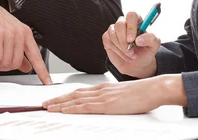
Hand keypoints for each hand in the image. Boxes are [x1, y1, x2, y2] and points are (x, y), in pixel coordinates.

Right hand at [0, 0, 51, 84]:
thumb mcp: (9, 34)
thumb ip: (19, 51)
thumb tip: (27, 67)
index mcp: (25, 32)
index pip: (36, 56)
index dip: (42, 71)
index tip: (47, 82)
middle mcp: (19, 33)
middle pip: (16, 64)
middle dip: (4, 66)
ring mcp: (9, 33)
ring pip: (6, 62)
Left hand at [42, 75, 185, 113]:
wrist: (153, 89)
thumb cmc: (142, 93)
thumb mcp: (122, 95)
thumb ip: (112, 99)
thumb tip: (105, 105)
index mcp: (104, 88)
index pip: (80, 91)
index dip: (66, 95)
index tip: (55, 99)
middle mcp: (100, 90)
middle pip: (74, 94)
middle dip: (58, 99)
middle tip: (44, 104)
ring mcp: (103, 97)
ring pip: (76, 100)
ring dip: (60, 104)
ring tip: (48, 107)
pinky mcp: (107, 104)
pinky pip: (86, 106)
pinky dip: (72, 108)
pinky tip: (64, 110)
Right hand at [103, 12, 160, 78]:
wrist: (137, 64)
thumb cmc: (145, 52)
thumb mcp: (154, 46)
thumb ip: (151, 39)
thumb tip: (138, 39)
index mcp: (137, 21)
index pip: (132, 15)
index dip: (131, 27)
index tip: (132, 40)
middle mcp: (125, 22)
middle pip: (120, 24)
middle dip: (124, 41)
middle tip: (131, 52)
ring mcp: (115, 29)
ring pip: (113, 34)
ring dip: (122, 48)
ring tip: (130, 55)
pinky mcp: (107, 37)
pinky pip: (108, 40)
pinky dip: (116, 50)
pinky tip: (123, 54)